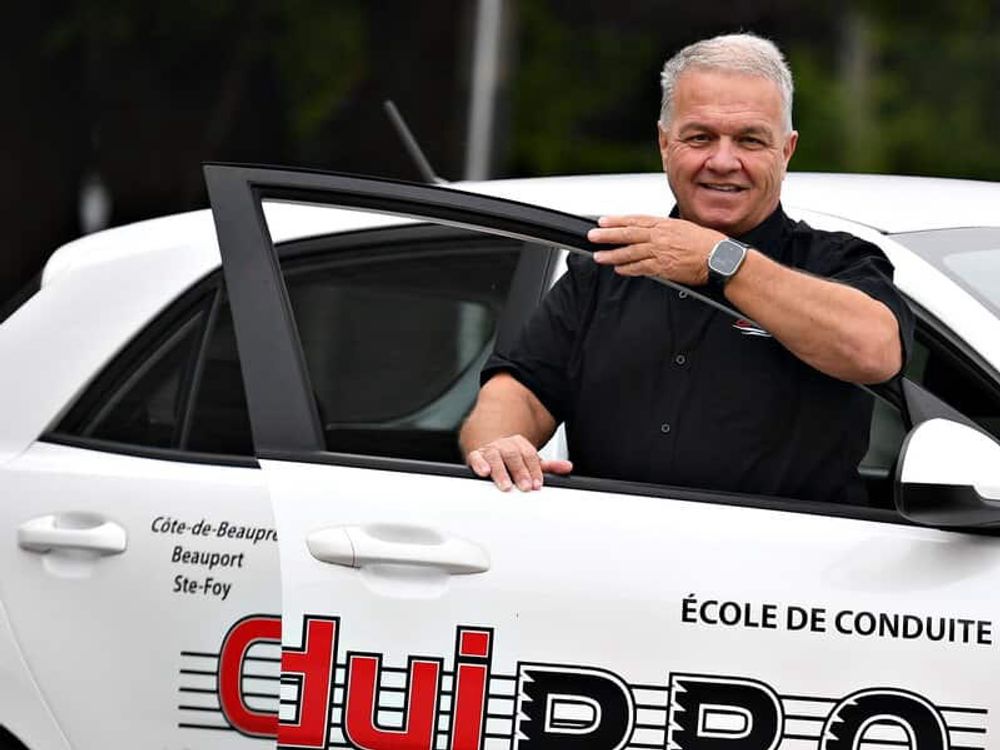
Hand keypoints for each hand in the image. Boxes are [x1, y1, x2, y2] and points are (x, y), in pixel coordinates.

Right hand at [466, 435, 572, 491]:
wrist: (490, 451)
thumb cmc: (512, 461)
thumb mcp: (531, 463)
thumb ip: (549, 466)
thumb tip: (567, 467)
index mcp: (520, 445)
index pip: (529, 455)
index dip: (534, 470)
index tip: (537, 484)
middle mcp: (505, 445)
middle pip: (513, 455)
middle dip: (520, 472)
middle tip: (525, 487)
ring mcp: (490, 450)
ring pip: (495, 456)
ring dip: (501, 471)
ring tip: (506, 485)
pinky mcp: (476, 456)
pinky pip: (476, 457)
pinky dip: (480, 464)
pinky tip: (485, 472)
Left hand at [587, 215, 725, 284]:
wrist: (720, 258)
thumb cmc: (707, 244)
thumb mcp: (684, 228)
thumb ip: (666, 230)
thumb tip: (653, 232)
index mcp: (665, 225)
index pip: (636, 220)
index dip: (618, 221)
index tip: (603, 221)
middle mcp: (660, 236)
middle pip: (629, 234)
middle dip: (608, 235)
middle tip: (593, 236)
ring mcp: (661, 252)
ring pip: (631, 252)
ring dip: (613, 254)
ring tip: (599, 256)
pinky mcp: (664, 267)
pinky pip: (641, 268)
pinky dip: (628, 268)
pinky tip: (618, 269)